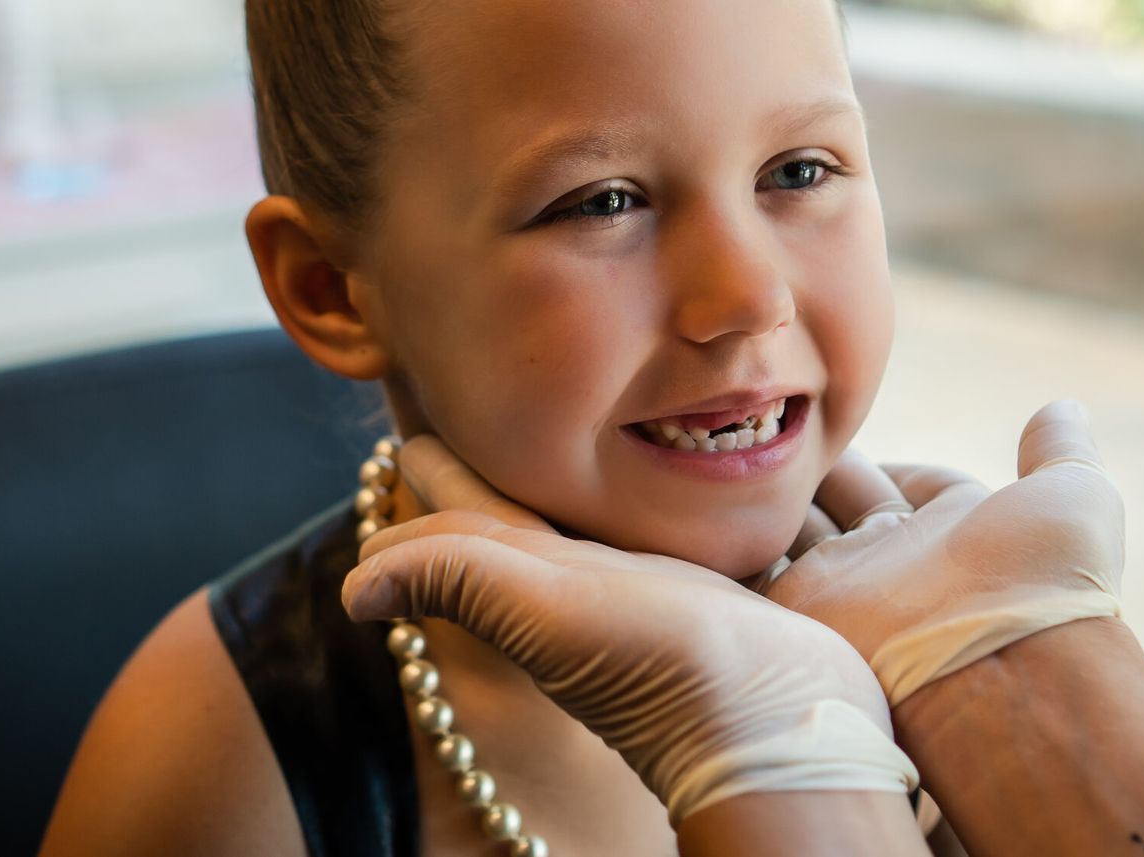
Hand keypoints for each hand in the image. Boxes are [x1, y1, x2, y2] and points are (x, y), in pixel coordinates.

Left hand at [341, 435, 917, 825]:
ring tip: (564, 437)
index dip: (433, 468)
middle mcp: (587, 587)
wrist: (788, 731)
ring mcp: (653, 595)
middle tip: (470, 411)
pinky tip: (674, 491)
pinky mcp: (721, 596)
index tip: (405, 424)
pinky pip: (669, 536)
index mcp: (536, 577)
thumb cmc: (665, 669)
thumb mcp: (551, 610)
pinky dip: (657, 507)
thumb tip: (354, 586)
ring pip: (592, 523)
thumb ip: (463, 574)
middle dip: (491, 465)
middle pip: (521, 511)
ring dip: (571, 482)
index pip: (466, 510)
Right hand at [761, 400, 1124, 704]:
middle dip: (816, 464)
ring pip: (796, 524)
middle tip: (775, 423)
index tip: (852, 432)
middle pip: (846, 499)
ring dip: (769, 488)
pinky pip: (756, 563)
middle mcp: (898, 558)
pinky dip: (734, 532)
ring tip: (727, 443)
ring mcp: (847, 582)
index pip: (912, 483)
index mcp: (957, 527)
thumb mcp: (1073, 497)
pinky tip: (712, 490)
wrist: (1003, 670)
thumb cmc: (1045, 579)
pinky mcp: (802, 608)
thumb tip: (1064, 405)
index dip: (891, 459)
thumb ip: (1059, 449)